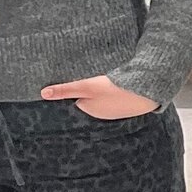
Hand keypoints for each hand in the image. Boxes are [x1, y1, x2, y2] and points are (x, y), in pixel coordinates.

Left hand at [41, 76, 157, 119]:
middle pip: (92, 98)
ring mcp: (117, 111)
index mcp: (90, 110)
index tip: (87, 79)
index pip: (79, 98)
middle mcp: (102, 114)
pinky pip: (120, 99)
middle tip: (100, 77)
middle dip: (94, 89)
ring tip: (113, 80)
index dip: (82, 87)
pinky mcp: (130, 107)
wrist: (148, 92)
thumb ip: (65, 89)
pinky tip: (125, 85)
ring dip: (108, 90)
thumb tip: (42, 94)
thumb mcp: (87, 87)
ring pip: (106, 98)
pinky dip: (120, 92)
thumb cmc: (116, 90)